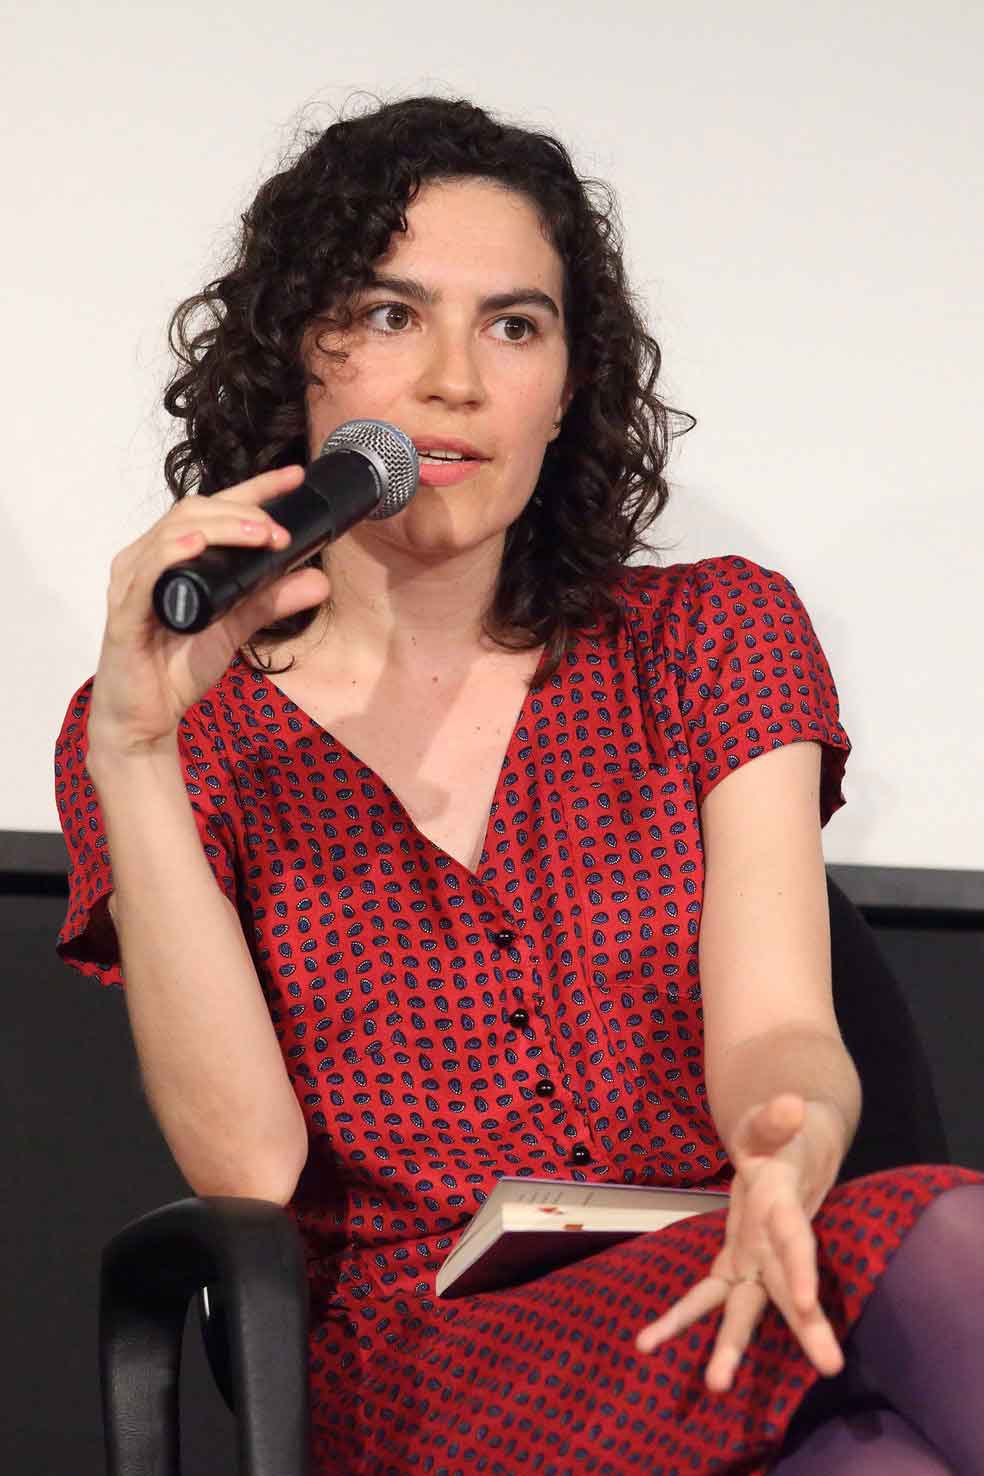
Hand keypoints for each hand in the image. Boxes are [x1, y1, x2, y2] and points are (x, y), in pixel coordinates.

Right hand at [88, 464, 331, 763]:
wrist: (145, 718)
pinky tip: (196, 546)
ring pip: (173, 532)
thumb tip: (318, 580)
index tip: (293, 478)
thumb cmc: (175, 668)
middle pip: (194, 511)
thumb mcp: (236, 628)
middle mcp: (148, 560)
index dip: (254, 489)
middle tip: (282, 531)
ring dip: (221, 528)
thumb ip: (271, 601)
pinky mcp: (124, 614)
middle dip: (243, 512)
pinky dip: (171, 554)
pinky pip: (146, 574)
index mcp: (172, 556)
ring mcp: (132, 583)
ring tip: (260, 535)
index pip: (213, 508)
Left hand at [635, 1093, 844, 1391]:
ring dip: (731, 1346)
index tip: (805, 1302)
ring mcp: (757, 1259)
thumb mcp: (769, 1121)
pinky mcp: (737, 1264)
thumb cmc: (779, 1134)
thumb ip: (774, 1117)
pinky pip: (708, 1295)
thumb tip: (793, 1104)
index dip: (800, 1267)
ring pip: (749, 1308)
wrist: (792, 1149)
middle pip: (788, 1288)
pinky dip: (680, 1318)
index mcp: (784, 1205)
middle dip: (805, 1329)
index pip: (795, 1238)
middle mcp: (774, 1244)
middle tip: (829, 1368)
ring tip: (714, 1387)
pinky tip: (645, 1342)